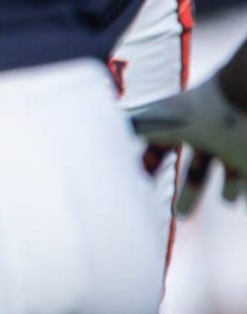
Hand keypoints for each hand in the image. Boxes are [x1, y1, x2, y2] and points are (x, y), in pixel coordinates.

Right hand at [135, 68, 246, 214]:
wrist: (239, 98)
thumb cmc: (196, 111)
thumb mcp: (151, 123)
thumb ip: (121, 131)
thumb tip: (83, 133)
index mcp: (180, 125)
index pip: (161, 146)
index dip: (149, 166)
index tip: (143, 186)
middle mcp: (208, 135)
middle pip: (198, 166)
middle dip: (190, 190)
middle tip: (181, 214)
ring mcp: (234, 145)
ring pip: (231, 170)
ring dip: (228, 189)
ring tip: (229, 203)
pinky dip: (244, 191)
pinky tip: (240, 204)